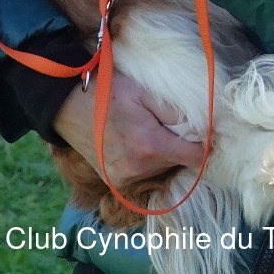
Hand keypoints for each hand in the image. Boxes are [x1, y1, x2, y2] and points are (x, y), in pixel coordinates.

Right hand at [53, 70, 206, 186]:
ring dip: (165, 153)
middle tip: (174, 121)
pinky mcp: (113, 182)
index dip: (206, 143)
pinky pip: (144, 174)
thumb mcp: (146, 92)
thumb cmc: (108, 91)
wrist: (66, 104)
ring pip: (162, 169)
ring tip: (153, 128)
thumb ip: (177, 112)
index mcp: (150, 147)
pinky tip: (139, 140)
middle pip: (179, 163)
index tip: (207, 129)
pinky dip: (148, 160)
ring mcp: (123, 180)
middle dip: (183, 145)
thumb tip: (204, 125)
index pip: (196, 158)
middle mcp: (137, 171)